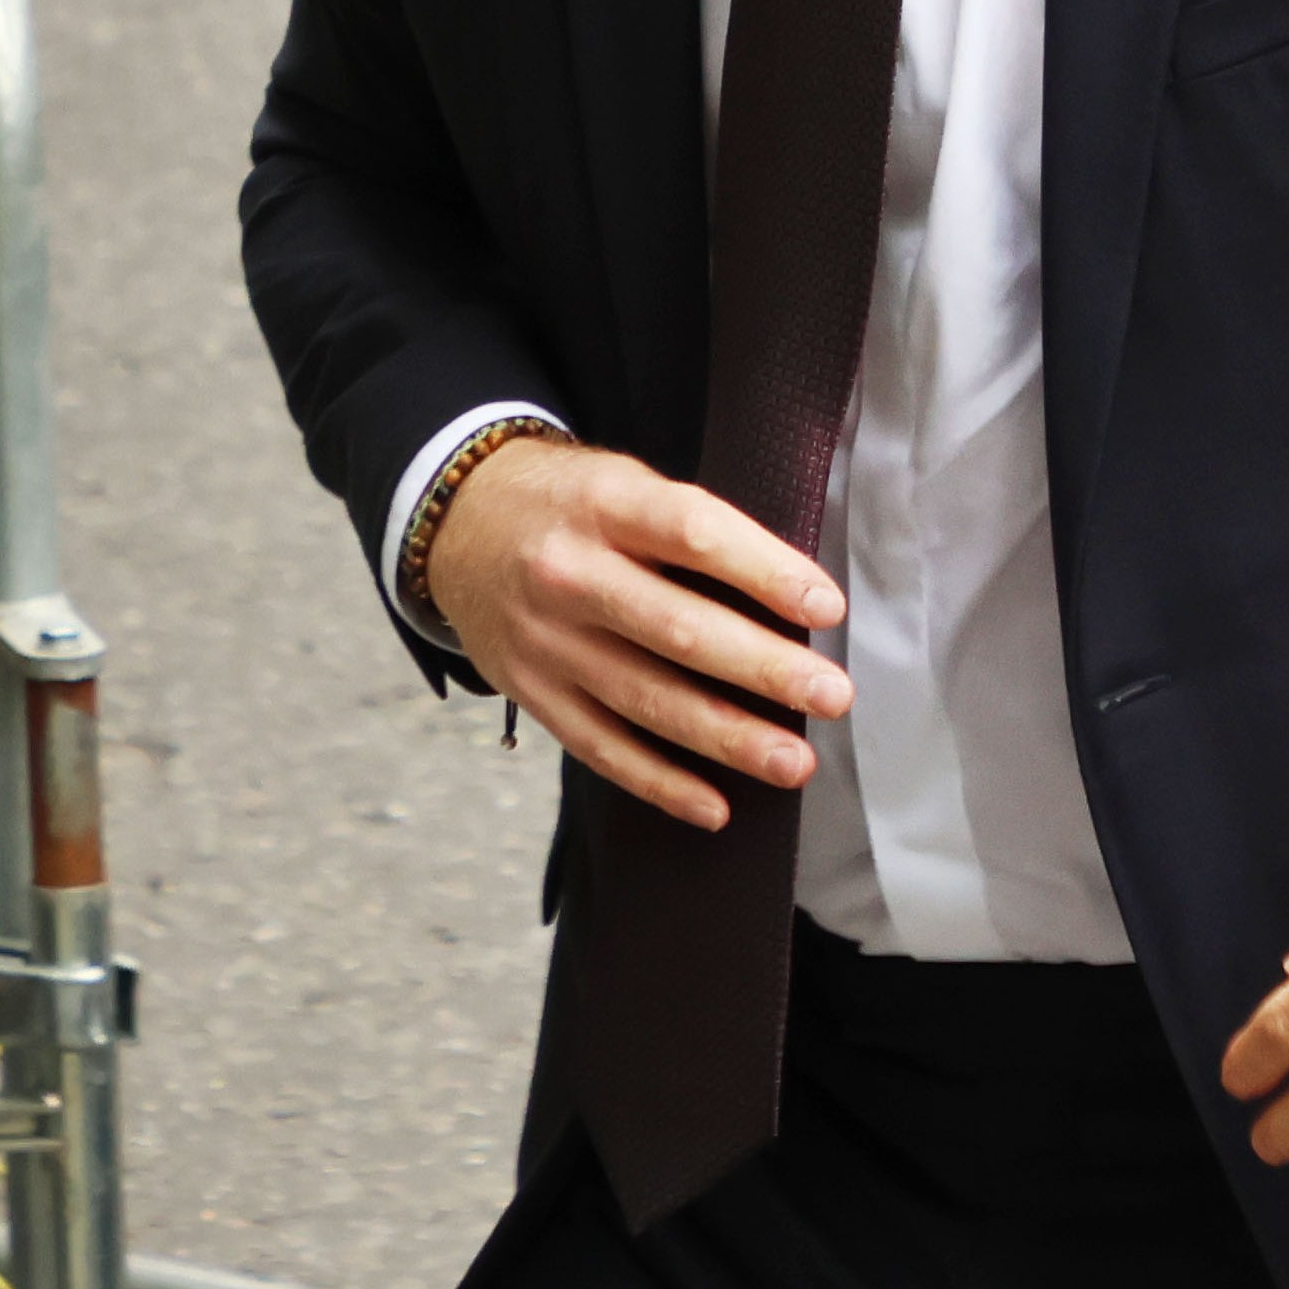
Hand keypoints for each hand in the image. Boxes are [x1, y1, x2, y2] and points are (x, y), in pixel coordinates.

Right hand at [416, 432, 851, 831]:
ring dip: (728, 737)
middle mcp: (569, 574)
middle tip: (830, 696)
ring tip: (793, 762)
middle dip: (763, 669)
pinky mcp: (534, 691)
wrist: (458, 524)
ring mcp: (546, 641)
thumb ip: (693, 529)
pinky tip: (715, 807)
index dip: (765, 572)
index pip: (694, 535)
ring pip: (646, 700)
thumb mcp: (624, 482)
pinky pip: (602, 748)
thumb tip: (793, 596)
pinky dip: (660, 783)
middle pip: (677, 630)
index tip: (826, 607)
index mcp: (604, 505)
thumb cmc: (570, 504)